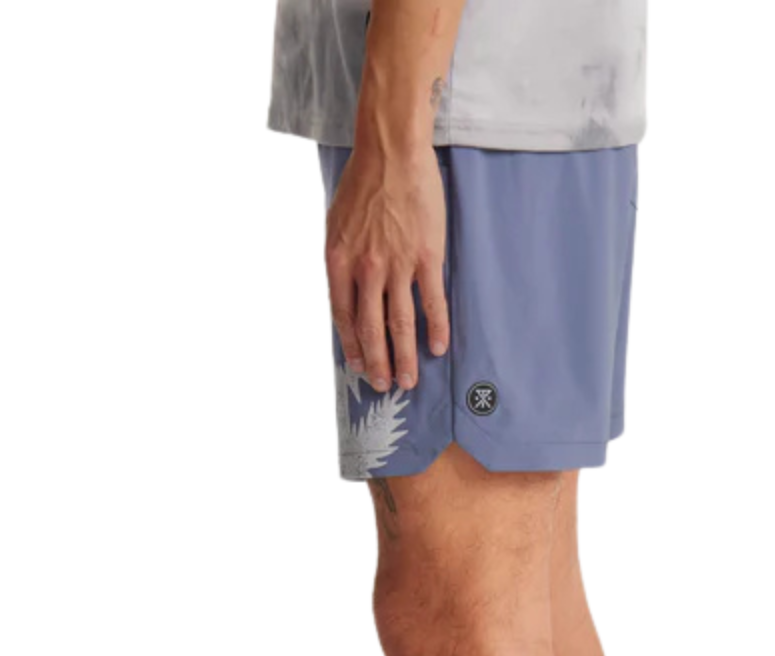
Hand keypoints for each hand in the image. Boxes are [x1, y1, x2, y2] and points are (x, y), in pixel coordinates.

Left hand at [325, 141, 449, 393]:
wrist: (391, 151)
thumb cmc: (363, 183)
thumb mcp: (337, 224)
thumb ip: (342, 262)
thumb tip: (348, 293)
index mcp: (339, 262)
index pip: (343, 317)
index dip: (351, 346)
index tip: (357, 366)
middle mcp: (366, 269)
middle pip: (371, 329)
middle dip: (377, 363)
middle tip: (384, 385)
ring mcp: (397, 265)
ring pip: (400, 324)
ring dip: (404, 357)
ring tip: (409, 381)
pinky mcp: (426, 257)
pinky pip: (432, 302)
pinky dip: (436, 328)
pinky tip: (438, 347)